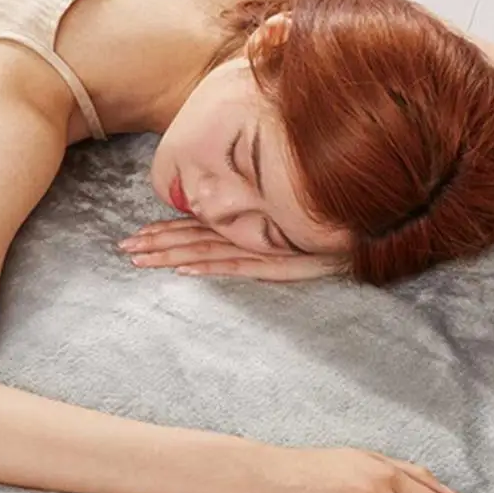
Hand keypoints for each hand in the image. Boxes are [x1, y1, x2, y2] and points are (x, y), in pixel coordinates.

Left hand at [118, 218, 339, 281]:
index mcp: (246, 223)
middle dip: (156, 241)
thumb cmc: (330, 227)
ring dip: (170, 254)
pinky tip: (183, 269)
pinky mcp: (280, 261)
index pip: (196, 226)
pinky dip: (209, 266)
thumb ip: (257, 223)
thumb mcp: (288, 224)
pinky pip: (237, 265)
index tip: (135, 234)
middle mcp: (249, 232)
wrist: (370, 231)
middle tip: (123, 248)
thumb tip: (220, 228)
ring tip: (140, 259)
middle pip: (193, 237)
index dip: (164, 230)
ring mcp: (263, 247)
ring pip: (206, 250)